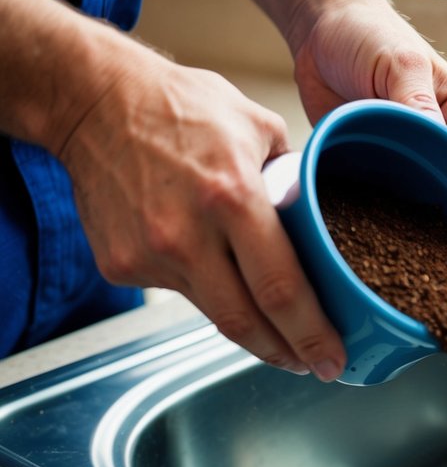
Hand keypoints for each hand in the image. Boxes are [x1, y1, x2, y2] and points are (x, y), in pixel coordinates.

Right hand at [59, 48, 347, 379]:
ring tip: (282, 339)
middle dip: (289, 354)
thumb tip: (322, 217)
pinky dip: (209, 295)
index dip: (312, 334)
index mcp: (232, 198)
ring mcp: (150, 254)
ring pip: (215, 316)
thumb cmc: (180, 107)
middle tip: (316, 365)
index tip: (333, 359)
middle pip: (247, 323)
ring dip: (254, 336)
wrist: (93, 100)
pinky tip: (220, 279)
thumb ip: (292, 179)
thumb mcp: (257, 127)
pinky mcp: (122, 265)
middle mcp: (187, 234)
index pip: (281, 288)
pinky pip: (181, 294)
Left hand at [289, 0, 446, 257]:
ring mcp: (408, 165)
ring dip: (439, 249)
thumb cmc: (368, 32)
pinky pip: (387, 212)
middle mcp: (441, 147)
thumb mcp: (398, 62)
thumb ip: (416, 101)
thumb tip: (438, 135)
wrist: (318, 28)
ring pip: (431, 215)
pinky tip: (389, 267)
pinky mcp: (372, 174)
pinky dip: (390, 240)